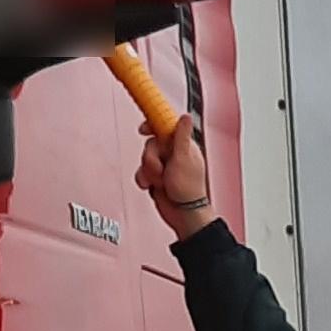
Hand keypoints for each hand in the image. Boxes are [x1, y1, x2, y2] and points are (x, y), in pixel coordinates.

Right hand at [137, 114, 216, 235]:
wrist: (183, 214)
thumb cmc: (189, 190)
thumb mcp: (183, 159)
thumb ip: (182, 136)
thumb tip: (185, 116)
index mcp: (183, 145)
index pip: (166, 126)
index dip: (153, 124)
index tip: (144, 128)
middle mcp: (173, 153)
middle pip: (151, 143)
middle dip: (152, 158)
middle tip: (161, 167)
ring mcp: (164, 165)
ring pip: (145, 158)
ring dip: (149, 171)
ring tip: (160, 180)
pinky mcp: (156, 176)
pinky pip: (142, 171)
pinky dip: (144, 179)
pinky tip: (153, 185)